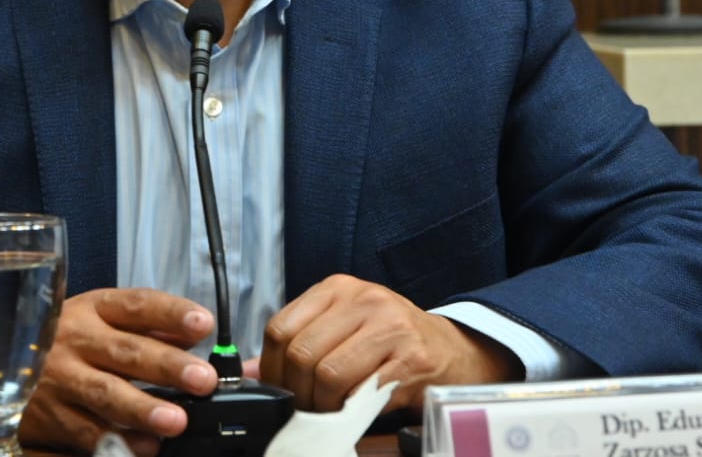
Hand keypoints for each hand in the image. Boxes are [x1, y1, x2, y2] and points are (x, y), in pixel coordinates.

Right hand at [20, 287, 218, 455]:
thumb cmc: (61, 339)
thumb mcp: (97, 319)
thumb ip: (145, 327)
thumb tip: (192, 335)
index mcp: (94, 309)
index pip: (137, 304)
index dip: (171, 312)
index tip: (203, 323)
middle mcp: (76, 341)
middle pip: (126, 351)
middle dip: (167, 366)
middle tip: (202, 380)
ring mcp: (60, 380)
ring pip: (104, 395)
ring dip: (142, 409)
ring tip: (175, 421)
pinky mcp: (48, 416)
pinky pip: (83, 431)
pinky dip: (113, 441)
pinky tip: (142, 447)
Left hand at [247, 274, 519, 413]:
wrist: (455, 351)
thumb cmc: (393, 342)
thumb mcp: (343, 329)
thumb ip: (299, 343)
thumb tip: (247, 371)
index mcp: (338, 289)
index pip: (281, 327)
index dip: (271, 368)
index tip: (279, 390)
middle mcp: (363, 299)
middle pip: (301, 353)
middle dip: (296, 393)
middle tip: (304, 409)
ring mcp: (390, 326)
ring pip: (328, 374)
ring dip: (322, 406)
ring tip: (330, 412)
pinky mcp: (412, 358)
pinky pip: (363, 392)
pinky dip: (351, 410)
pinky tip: (356, 411)